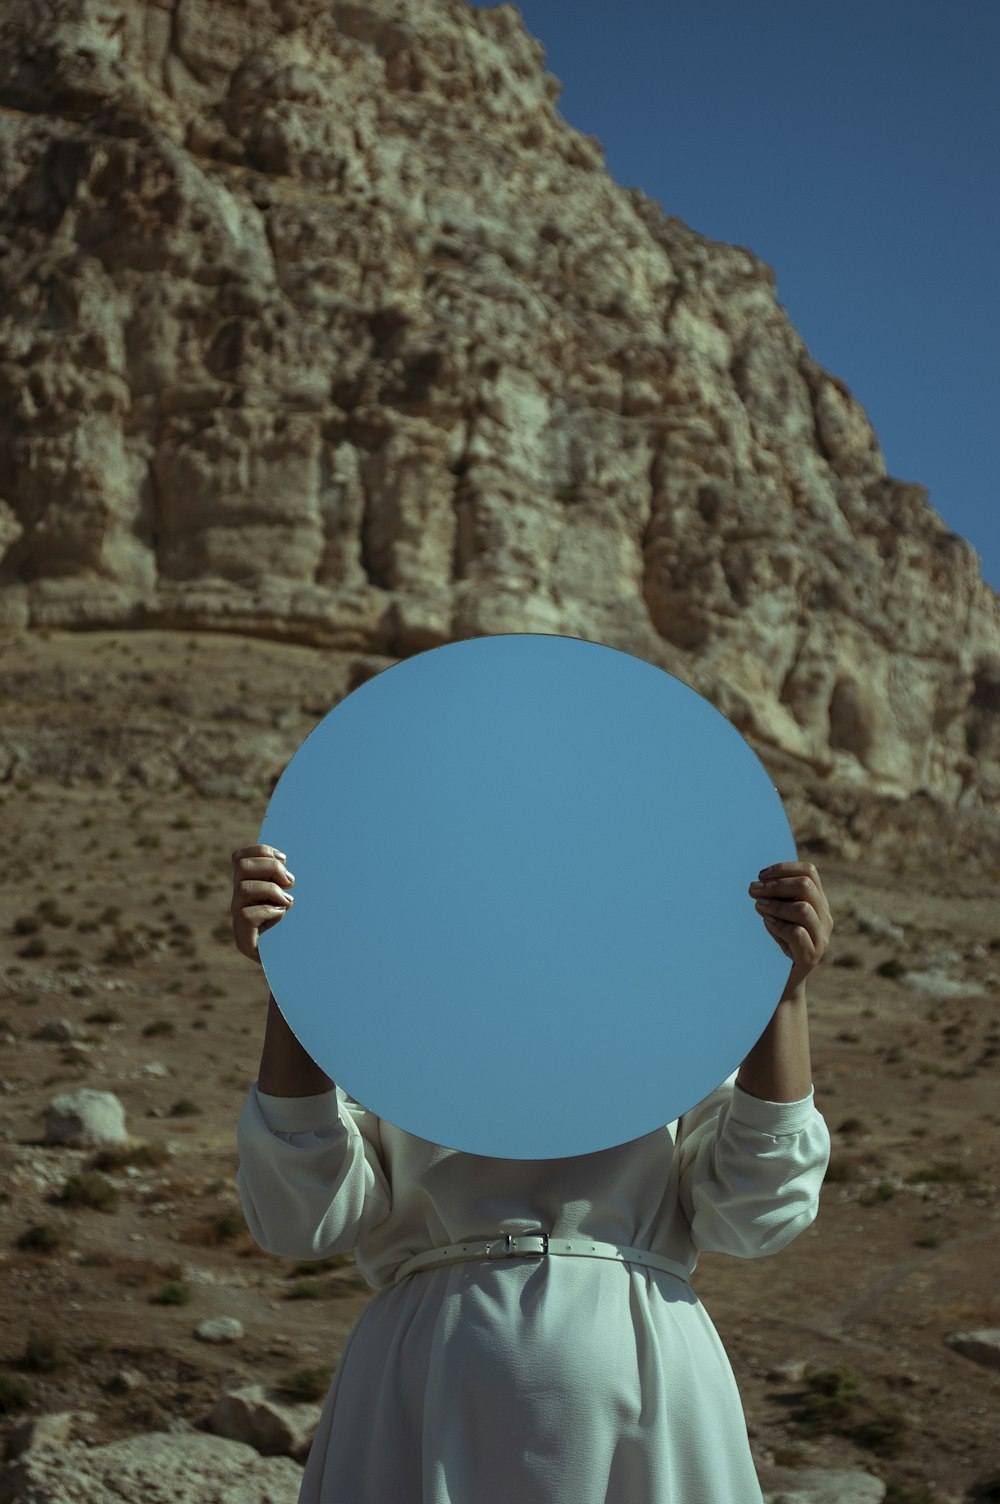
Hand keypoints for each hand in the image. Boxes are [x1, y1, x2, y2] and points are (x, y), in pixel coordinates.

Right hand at [231, 844, 295, 963]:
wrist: (301, 964)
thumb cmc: (303, 928)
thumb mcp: (295, 897)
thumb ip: (287, 879)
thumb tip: (289, 858)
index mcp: (250, 887)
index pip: (241, 857)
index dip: (262, 851)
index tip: (285, 860)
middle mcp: (240, 901)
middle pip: (240, 865)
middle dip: (270, 867)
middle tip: (290, 882)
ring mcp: (238, 919)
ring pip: (243, 888)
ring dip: (272, 890)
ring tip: (288, 902)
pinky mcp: (243, 938)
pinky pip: (247, 914)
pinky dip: (269, 911)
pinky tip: (283, 917)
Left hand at [748, 860, 833, 993]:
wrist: (784, 982)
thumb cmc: (778, 942)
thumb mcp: (778, 914)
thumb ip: (775, 897)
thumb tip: (757, 884)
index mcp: (819, 903)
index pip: (810, 871)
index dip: (784, 868)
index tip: (760, 875)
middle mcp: (825, 917)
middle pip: (806, 885)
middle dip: (775, 885)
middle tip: (753, 891)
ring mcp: (821, 937)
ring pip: (803, 909)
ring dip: (775, 905)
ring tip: (758, 907)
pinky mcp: (811, 956)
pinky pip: (796, 933)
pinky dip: (777, 926)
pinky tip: (766, 924)